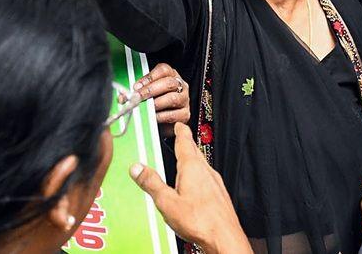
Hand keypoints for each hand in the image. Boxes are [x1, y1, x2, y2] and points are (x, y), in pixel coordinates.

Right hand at [131, 123, 251, 253]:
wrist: (224, 237)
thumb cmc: (199, 221)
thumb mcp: (167, 202)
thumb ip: (151, 184)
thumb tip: (137, 168)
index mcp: (192, 167)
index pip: (185, 142)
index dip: (181, 131)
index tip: (179, 124)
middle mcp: (206, 171)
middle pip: (194, 151)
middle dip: (186, 143)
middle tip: (181, 136)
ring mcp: (215, 182)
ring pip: (201, 164)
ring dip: (192, 158)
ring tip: (185, 158)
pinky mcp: (219, 194)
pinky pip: (206, 177)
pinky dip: (198, 174)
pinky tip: (194, 185)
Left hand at [133, 62, 190, 137]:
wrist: (164, 122)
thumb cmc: (155, 103)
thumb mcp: (146, 93)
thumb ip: (137, 92)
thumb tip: (122, 97)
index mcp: (171, 76)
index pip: (163, 70)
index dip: (149, 77)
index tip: (137, 86)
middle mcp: (180, 86)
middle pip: (168, 83)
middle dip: (150, 90)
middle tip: (138, 97)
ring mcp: (184, 100)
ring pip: (172, 98)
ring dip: (156, 104)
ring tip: (146, 108)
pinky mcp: (185, 114)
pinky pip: (174, 115)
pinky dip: (161, 116)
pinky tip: (153, 117)